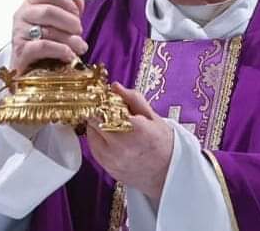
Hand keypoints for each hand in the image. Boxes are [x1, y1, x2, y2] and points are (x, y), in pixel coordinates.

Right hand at [11, 0, 87, 72]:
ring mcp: (19, 32)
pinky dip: (60, 50)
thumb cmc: (45, 42)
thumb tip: (78, 0)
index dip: (65, 1)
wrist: (28, 70)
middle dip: (69, 22)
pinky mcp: (20, 51)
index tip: (77, 13)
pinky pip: (43, 46)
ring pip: (48, 30)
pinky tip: (70, 55)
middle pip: (48, 11)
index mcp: (30, 3)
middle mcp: (22, 15)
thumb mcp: (58, 24)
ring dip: (70, 40)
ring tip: (81, 47)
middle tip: (79, 31)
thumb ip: (68, 11)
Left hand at [87, 83, 173, 200]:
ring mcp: (113, 159)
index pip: (107, 109)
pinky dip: (97, 141)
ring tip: (107, 124)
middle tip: (104, 110)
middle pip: (95, 121)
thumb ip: (134, 99)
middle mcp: (122, 145)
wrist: (168, 173)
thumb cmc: (164, 144)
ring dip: (95, 127)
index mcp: (136, 128)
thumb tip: (116, 87)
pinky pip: (93, 150)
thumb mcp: (154, 117)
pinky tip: (107, 137)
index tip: (103, 98)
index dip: (103, 101)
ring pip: (91, 135)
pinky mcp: (108, 169)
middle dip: (98, 113)